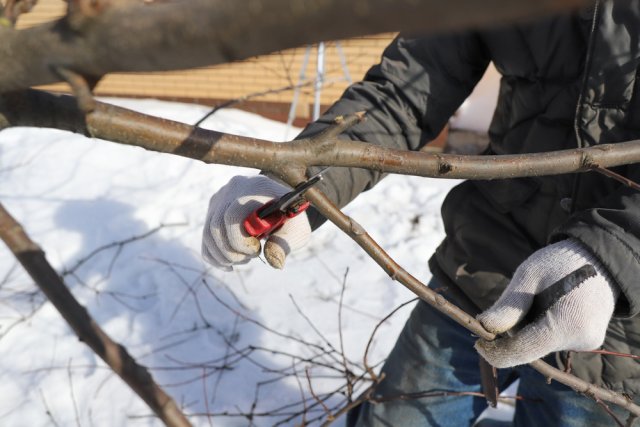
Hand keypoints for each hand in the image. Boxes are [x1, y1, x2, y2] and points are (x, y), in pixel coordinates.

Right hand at [201, 175, 310, 269]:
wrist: (281, 201)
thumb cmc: (290, 216)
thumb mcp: (297, 227)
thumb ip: (286, 242)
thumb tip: (275, 263)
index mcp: (255, 188)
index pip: (233, 215)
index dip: (240, 241)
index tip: (257, 250)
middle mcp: (233, 189)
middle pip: (216, 226)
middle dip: (232, 251)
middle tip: (251, 257)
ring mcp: (220, 199)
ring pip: (208, 233)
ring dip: (223, 255)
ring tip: (243, 259)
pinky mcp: (214, 210)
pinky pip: (205, 237)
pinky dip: (214, 255)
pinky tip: (229, 265)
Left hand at [475, 239, 618, 367]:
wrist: (600, 257)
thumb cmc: (560, 261)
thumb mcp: (529, 276)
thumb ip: (509, 305)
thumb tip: (484, 326)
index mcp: (567, 325)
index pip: (522, 351)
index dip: (496, 350)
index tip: (477, 341)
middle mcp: (580, 341)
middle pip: (530, 347)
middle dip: (514, 331)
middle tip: (514, 301)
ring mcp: (586, 343)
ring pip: (540, 343)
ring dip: (529, 326)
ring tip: (539, 296)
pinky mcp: (587, 340)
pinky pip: (553, 338)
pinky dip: (542, 325)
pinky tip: (550, 302)